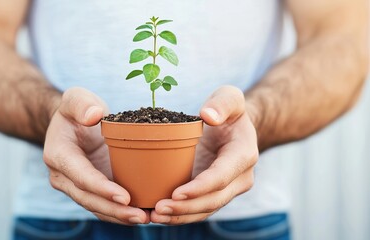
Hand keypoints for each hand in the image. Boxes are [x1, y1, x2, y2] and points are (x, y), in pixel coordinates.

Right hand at [43, 87, 149, 224]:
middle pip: (89, 199)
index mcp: (59, 155)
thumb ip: (81, 103)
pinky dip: (121, 213)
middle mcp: (64, 177)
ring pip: (97, 207)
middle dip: (114, 210)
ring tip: (146, 218)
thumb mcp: (76, 97)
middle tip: (141, 216)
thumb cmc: (77, 109)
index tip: (125, 197)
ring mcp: (77, 186)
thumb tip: (93, 115)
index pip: (81, 176)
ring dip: (120, 216)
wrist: (73, 123)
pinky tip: (143, 214)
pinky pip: (105, 205)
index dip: (102, 188)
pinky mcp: (91, 189)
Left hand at [151, 86, 258, 224]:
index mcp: (243, 155)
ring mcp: (228, 189)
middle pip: (213, 200)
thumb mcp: (230, 97)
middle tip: (158, 209)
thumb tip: (208, 115)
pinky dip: (180, 215)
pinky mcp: (215, 194)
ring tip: (154, 217)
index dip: (200, 187)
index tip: (176, 193)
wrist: (235, 128)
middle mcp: (240, 178)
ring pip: (205, 210)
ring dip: (180, 216)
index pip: (222, 176)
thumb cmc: (229, 111)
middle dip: (186, 208)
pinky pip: (199, 209)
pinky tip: (159, 216)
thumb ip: (223, 102)